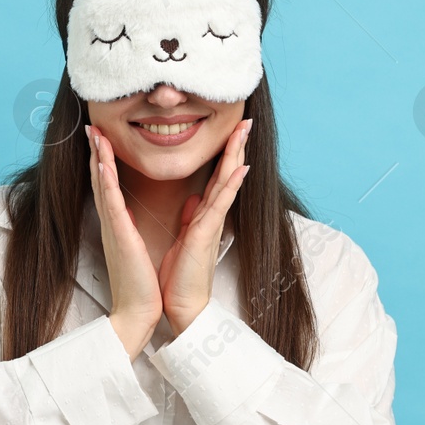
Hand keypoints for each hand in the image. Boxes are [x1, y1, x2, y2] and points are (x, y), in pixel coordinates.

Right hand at [86, 124, 162, 358]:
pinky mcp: (121, 237)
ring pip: (103, 186)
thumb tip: (133, 212)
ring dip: (98, 158)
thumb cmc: (141, 283)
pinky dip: (106, 184)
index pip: (109, 185)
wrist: (138, 311)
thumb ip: (134, 227)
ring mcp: (113, 228)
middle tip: (91, 126)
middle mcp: (112, 222)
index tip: (102, 138)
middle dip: (96, 151)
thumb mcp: (138, 247)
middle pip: (100, 179)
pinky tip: (103, 165)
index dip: (104, 160)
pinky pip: (112, 205)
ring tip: (95, 134)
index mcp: (118, 224)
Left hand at [157, 119, 251, 334]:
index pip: (217, 179)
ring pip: (228, 182)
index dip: (225, 155)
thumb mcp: (184, 239)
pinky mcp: (206, 234)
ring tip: (245, 131)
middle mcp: (212, 216)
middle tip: (246, 120)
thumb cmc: (179, 276)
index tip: (231, 131)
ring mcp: (212, 224)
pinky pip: (220, 205)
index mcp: (204, 216)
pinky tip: (241, 168)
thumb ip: (191, 219)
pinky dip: (231, 185)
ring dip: (236, 155)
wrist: (180, 305)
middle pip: (227, 174)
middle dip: (235, 146)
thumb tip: (194, 201)